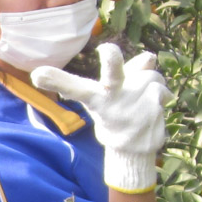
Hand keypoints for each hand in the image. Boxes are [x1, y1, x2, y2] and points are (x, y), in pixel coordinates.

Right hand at [30, 42, 172, 191]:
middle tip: (107, 51)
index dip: (57, 79)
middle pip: (112, 73)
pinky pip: (162, 89)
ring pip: (150, 75)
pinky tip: (153, 110)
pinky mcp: (154, 109)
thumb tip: (150, 56)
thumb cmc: (117, 116)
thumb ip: (131, 72)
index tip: (38, 75)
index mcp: (96, 97)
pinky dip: (162, 95)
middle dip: (111, 59)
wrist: (133, 150)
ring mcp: (134, 105)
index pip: (74, 87)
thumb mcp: (117, 94)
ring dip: (151, 82)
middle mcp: (113, 100)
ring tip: (142, 100)